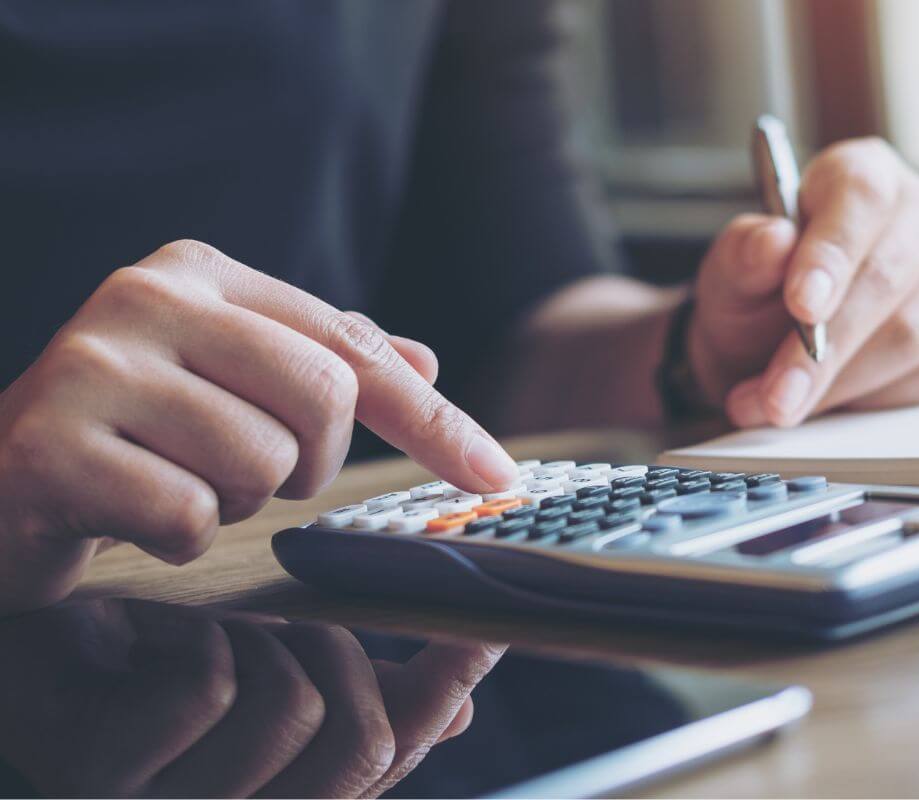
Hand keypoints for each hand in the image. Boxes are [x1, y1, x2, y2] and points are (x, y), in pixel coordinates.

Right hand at [0, 240, 519, 613]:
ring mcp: (91, 365)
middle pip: (322, 395)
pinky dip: (179, 539)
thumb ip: (322, 364)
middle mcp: (144, 296)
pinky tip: (132, 518)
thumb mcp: (229, 386)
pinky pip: (188, 517)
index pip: (355, 346)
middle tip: (253, 475)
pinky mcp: (50, 445)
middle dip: (308, 462)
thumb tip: (427, 358)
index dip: (435, 419)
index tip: (498, 475)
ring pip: (259, 462)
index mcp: (200, 272)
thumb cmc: (131, 439)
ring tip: (176, 485)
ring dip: (235, 502)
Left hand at [0, 599, 503, 797]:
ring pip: (292, 708)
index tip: (481, 624)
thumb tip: (457, 713)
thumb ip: (364, 689)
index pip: (397, 751)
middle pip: (361, 742)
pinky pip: (208, 688)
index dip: (446, 689)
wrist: (28, 640)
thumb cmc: (154, 659)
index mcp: (284, 792)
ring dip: (262, 640)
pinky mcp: (101, 774)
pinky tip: (161, 633)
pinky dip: (197, 637)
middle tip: (306, 613)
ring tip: (219, 628)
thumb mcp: (274, 665)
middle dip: (345, 654)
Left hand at [687, 137, 918, 426]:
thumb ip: (743, 256)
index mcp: (865, 176)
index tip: (801, 305)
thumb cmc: (756, 298)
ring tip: (782, 406)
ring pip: (914, 334)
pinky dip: (871, 401)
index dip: (832, 253)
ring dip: (840, 383)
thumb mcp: (731, 275)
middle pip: (889, 276)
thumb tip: (772, 241)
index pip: (862, 198)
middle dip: (823, 347)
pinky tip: (828, 405)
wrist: (767, 350)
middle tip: (776, 395)